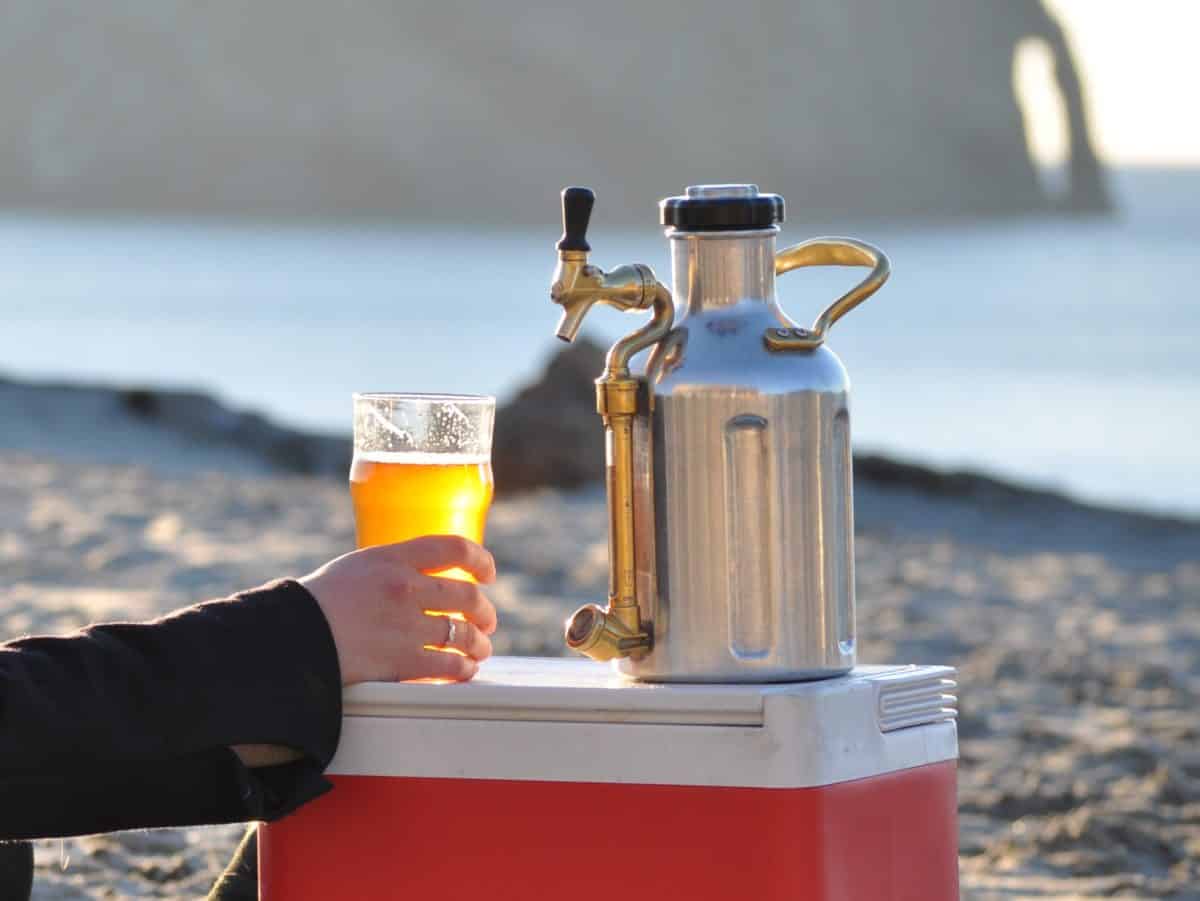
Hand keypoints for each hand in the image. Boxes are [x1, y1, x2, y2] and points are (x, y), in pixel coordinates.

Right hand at [299, 536, 497, 685]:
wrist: (290, 637)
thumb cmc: (316, 603)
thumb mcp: (356, 568)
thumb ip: (390, 568)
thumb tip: (421, 576)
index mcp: (393, 558)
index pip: (453, 547)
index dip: (479, 559)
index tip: (488, 572)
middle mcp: (405, 588)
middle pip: (466, 596)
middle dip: (484, 611)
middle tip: (488, 620)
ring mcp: (406, 625)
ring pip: (464, 633)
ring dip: (478, 643)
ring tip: (481, 648)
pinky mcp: (403, 661)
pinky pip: (450, 665)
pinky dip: (464, 669)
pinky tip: (465, 670)